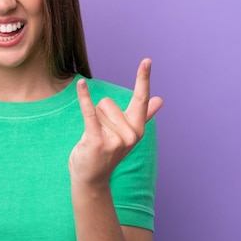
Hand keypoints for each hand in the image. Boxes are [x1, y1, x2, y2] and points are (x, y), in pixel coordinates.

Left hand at [69, 58, 162, 188]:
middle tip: (101, 136)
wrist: (91, 179)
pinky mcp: (96, 140)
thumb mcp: (128, 135)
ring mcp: (114, 139)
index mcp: (138, 128)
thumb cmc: (107, 153)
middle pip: (108, 102)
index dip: (143, 78)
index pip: (141, 98)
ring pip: (97, 109)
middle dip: (100, 116)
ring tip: (94, 140)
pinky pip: (89, 113)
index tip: (146, 60)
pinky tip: (81, 84)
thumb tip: (160, 100)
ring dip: (92, 122)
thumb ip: (144, 115)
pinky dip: (84, 97)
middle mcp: (130, 134)